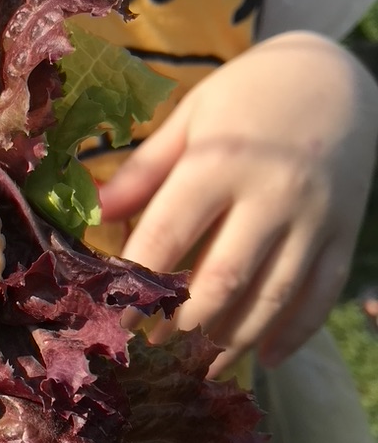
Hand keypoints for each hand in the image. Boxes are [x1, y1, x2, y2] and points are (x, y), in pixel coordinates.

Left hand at [100, 31, 377, 376]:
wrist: (337, 75)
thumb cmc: (247, 95)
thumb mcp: (192, 116)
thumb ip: (146, 168)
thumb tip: (96, 210)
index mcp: (222, 161)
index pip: (169, 234)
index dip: (138, 284)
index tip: (114, 322)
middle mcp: (272, 193)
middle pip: (224, 277)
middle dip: (184, 324)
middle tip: (154, 350)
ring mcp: (315, 217)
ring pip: (274, 296)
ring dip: (234, 340)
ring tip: (199, 367)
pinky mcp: (345, 232)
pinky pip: (321, 293)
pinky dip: (296, 333)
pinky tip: (266, 358)